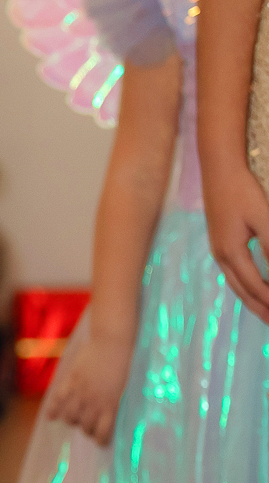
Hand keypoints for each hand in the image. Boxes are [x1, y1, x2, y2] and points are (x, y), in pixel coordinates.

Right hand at [43, 331, 129, 445]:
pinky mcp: (71, 380)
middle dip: (86, 430)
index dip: (101, 440)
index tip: (100, 442)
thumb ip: (114, 401)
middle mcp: (95, 401)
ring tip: (72, 419)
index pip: (103, 431)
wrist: (112, 342)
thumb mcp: (124, 387)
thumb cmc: (125, 364)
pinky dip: (53, 410)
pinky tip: (50, 417)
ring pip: (70, 416)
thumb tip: (109, 415)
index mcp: (111, 404)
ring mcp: (81, 391)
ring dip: (71, 420)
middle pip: (85, 425)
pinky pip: (58, 399)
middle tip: (88, 428)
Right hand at [206, 160, 268, 321]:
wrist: (219, 171)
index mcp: (232, 252)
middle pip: (242, 291)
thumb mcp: (264, 219)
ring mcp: (218, 249)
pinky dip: (246, 286)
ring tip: (266, 312)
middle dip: (261, 309)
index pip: (256, 286)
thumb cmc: (242, 192)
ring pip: (236, 284)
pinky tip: (253, 286)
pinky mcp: (220, 242)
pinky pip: (234, 273)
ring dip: (252, 300)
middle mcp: (222, 255)